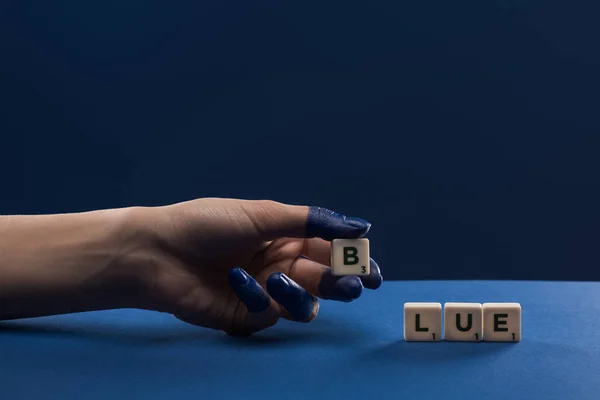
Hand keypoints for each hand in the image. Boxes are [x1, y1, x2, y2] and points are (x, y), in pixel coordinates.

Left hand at [130, 198, 382, 335]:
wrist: (158, 251)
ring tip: (280, 279)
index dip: (352, 259)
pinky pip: (270, 313)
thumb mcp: (262, 213)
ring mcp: (265, 292)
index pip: (329, 251)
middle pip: (325, 280)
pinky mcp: (247, 315)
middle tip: (354, 284)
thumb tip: (361, 227)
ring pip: (305, 303)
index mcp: (285, 238)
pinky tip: (237, 280)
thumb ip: (312, 222)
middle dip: (342, 282)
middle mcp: (280, 265)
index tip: (372, 268)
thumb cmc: (207, 224)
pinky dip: (258, 297)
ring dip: (301, 292)